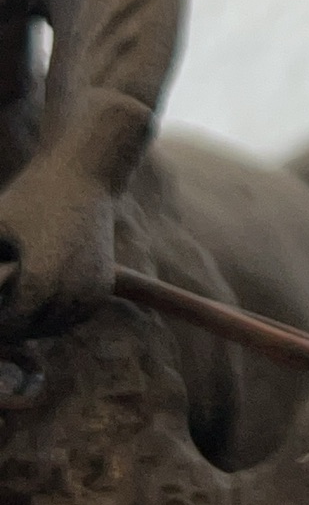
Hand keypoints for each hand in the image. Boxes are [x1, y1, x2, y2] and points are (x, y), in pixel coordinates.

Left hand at [0, 159, 114, 343]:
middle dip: (13, 324)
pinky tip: (37, 298)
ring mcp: (91, 292)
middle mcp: (71, 294)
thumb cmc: (30, 197)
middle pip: (32, 330)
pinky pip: (74, 316)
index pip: (10, 326)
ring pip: (55, 327)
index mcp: (41, 283)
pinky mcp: (102, 287)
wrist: (83, 174)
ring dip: (35, 322)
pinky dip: (56, 314)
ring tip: (13, 304)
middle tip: (0, 308)